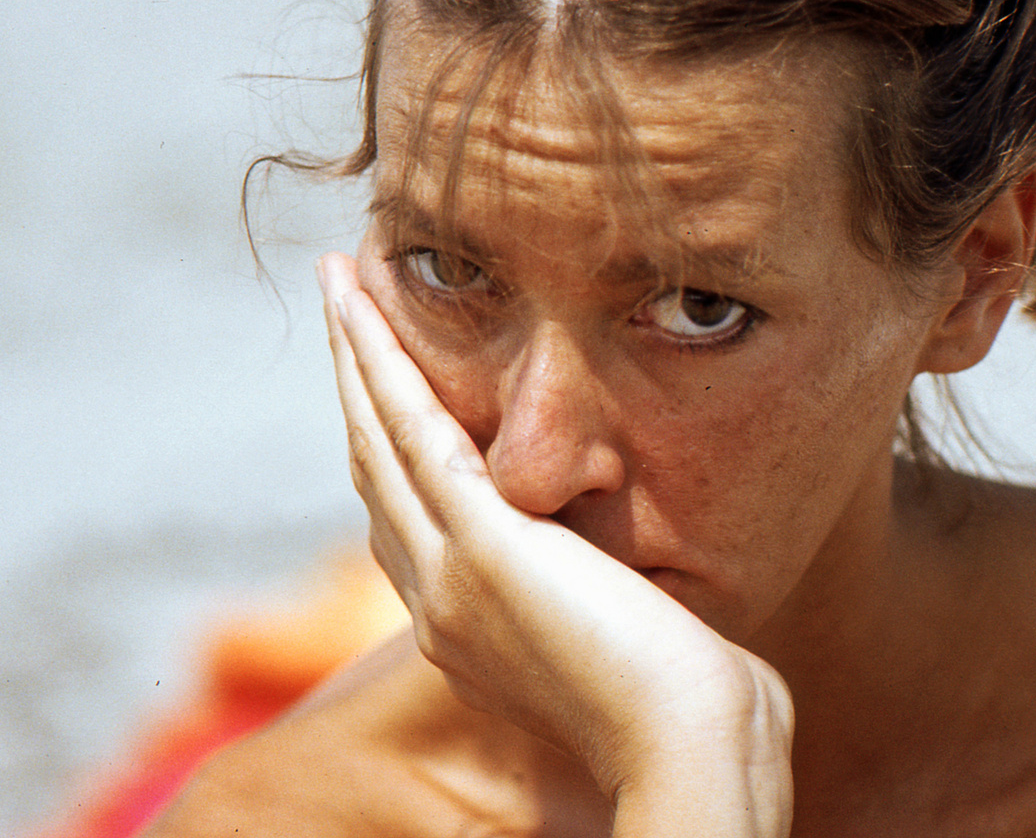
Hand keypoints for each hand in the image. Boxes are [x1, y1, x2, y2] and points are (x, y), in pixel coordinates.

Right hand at [318, 252, 793, 836]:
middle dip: (356, 385)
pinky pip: (410, 432)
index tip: (387, 383)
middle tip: (342, 306)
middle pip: (377, 472)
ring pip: (379, 440)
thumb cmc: (695, 710)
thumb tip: (621, 565)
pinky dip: (378, 363)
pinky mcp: (482, 547)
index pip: (409, 519)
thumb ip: (600, 596)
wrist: (695, 750)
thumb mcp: (628, 642)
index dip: (389, 442)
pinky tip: (359, 306)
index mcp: (469, 629)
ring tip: (339, 285)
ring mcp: (451, 577)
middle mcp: (438, 604)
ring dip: (354, 356)